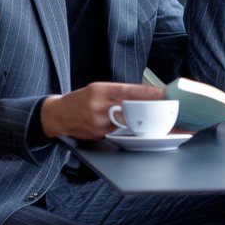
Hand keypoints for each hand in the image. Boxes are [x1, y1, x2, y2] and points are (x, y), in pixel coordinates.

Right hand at [40, 82, 165, 140]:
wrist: (58, 115)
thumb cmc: (80, 100)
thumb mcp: (97, 89)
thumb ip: (118, 92)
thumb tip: (144, 95)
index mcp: (100, 90)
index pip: (129, 90)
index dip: (149, 93)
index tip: (165, 94)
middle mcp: (99, 106)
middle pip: (131, 109)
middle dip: (149, 112)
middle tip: (166, 114)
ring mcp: (98, 123)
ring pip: (127, 124)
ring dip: (140, 124)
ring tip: (152, 124)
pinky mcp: (98, 135)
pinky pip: (118, 133)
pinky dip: (126, 131)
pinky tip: (131, 131)